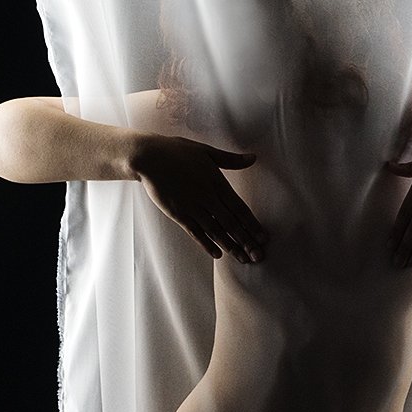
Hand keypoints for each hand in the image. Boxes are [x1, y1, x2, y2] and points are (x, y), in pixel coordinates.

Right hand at [131, 134, 267, 261]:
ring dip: (231, 246)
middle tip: (259, 256)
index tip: (263, 238)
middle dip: (246, 241)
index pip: (239, 208)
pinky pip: (195, 232)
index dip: (252, 225)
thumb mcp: (207, 152)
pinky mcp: (178, 214)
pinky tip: (218, 255)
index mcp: (216, 182)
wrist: (149, 157)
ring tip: (243, 259)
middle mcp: (207, 197)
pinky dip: (207, 244)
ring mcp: (192, 207)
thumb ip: (231, 160)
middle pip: (231, 223)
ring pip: (215, 231)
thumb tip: (254, 158)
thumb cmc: (178, 151)